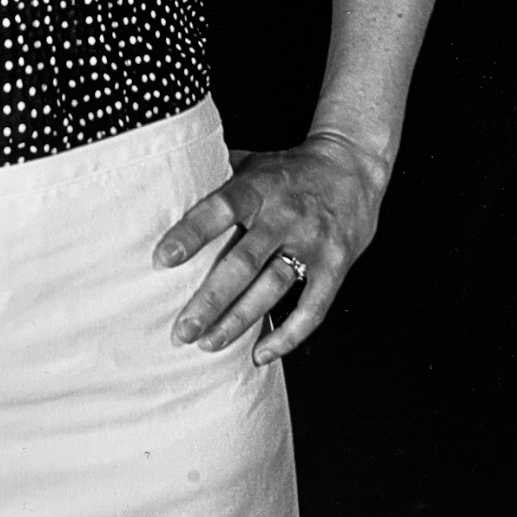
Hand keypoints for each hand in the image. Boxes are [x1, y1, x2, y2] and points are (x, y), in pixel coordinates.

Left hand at [152, 132, 387, 363]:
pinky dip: (288, 335)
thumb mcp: (253, 162)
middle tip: (181, 329)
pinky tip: (260, 354)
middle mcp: (284, 215)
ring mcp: (312, 243)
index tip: (163, 259)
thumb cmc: (290, 169)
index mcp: (258, 187)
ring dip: (239, 321)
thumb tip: (165, 183)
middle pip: (243, 262)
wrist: (353, 167)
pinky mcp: (335, 266)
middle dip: (210, 299)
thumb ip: (216, 176)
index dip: (192, 234)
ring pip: (272, 289)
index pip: (220, 209)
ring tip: (208, 344)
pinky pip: (312, 309)